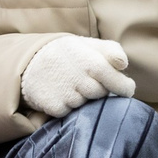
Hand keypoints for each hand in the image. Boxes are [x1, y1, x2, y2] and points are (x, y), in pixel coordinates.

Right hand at [18, 35, 133, 118]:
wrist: (30, 62)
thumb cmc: (68, 55)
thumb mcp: (87, 45)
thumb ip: (111, 50)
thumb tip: (123, 64)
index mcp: (84, 57)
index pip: (109, 74)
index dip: (122, 85)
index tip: (127, 88)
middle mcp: (72, 74)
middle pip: (100, 92)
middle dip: (100, 90)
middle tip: (89, 82)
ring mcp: (61, 91)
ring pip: (86, 103)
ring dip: (83, 98)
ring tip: (71, 85)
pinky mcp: (52, 105)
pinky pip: (70, 112)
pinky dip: (68, 107)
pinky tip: (61, 94)